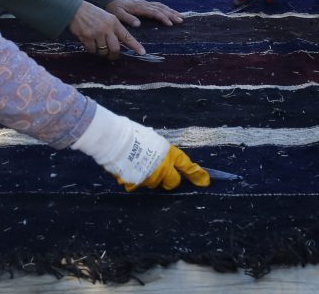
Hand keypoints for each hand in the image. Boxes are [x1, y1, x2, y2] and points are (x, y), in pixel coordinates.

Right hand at [68, 1, 142, 60]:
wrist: (76, 10)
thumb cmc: (92, 14)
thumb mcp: (107, 17)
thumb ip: (114, 29)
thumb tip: (119, 44)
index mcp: (114, 22)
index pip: (127, 36)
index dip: (135, 46)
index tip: (142, 52)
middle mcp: (107, 28)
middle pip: (115, 48)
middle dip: (114, 55)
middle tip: (112, 57)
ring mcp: (97, 33)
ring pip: (103, 51)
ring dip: (101, 52)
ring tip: (98, 47)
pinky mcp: (87, 37)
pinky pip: (92, 50)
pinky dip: (92, 50)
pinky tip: (90, 44)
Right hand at [70, 105, 211, 190]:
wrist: (114, 139)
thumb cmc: (133, 134)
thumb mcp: (153, 139)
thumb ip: (162, 152)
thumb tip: (165, 160)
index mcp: (169, 153)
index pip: (187, 166)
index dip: (197, 174)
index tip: (204, 182)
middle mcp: (162, 168)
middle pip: (173, 183)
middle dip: (170, 180)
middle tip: (161, 172)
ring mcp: (149, 177)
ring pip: (155, 184)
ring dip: (151, 178)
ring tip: (139, 164)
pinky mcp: (136, 184)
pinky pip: (139, 185)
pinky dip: (136, 179)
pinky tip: (129, 169)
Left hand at [105, 0, 183, 27]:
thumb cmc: (114, 8)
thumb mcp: (118, 14)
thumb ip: (128, 18)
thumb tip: (138, 24)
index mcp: (140, 7)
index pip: (154, 12)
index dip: (163, 17)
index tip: (170, 24)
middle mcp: (145, 4)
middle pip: (161, 9)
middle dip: (171, 14)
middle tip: (181, 20)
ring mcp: (146, 3)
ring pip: (161, 6)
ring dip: (171, 11)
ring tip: (181, 17)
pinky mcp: (146, 4)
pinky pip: (159, 6)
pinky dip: (167, 9)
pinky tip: (172, 12)